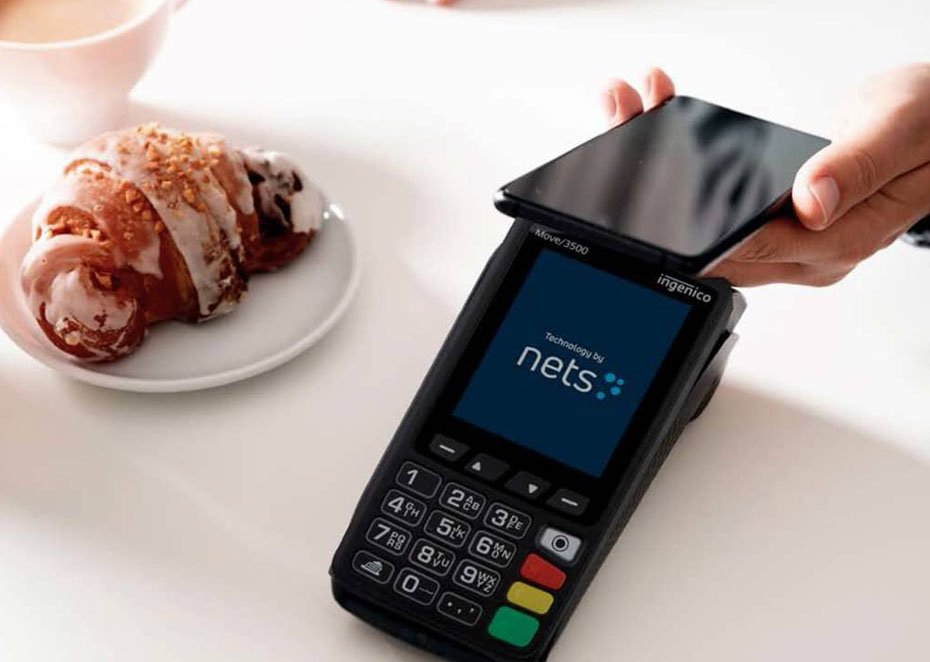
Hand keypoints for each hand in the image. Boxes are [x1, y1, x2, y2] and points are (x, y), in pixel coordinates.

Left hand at [603, 64, 929, 285]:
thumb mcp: (900, 130)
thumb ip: (857, 165)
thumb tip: (811, 202)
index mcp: (837, 241)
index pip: (748, 246)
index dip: (693, 229)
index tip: (646, 202)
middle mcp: (806, 255)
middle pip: (714, 242)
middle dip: (658, 195)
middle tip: (621, 128)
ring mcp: (789, 244)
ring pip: (709, 226)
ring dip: (664, 173)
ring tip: (629, 113)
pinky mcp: (777, 226)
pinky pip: (721, 208)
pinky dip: (687, 170)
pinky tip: (660, 121)